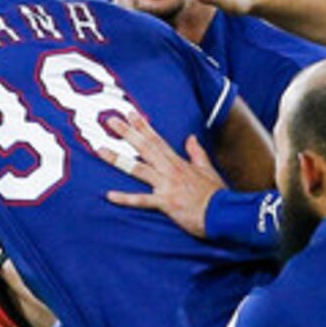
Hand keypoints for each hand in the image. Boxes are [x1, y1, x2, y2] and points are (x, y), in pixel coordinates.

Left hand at [94, 107, 226, 235]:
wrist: (224, 213)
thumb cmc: (216, 194)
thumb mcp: (208, 169)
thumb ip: (196, 153)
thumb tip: (191, 138)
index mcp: (178, 162)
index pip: (157, 140)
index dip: (143, 126)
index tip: (131, 113)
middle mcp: (170, 170)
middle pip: (145, 148)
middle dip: (127, 133)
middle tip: (110, 121)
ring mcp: (167, 186)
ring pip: (138, 169)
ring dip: (118, 159)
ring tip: (101, 150)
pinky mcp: (166, 203)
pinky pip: (142, 200)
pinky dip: (126, 198)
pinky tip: (110, 195)